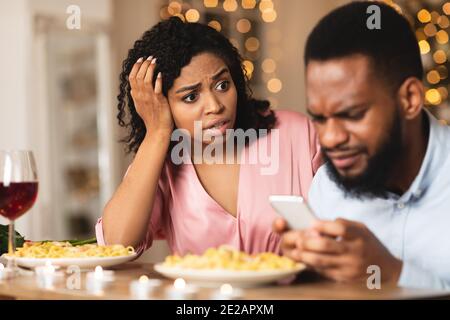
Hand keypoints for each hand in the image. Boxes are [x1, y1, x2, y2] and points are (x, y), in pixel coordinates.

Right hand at [129, 56, 173, 136]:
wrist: (157, 131)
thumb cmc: (151, 119)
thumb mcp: (140, 107)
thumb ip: (136, 97)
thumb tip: (132, 90)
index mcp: (136, 96)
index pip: (132, 78)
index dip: (135, 67)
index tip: (140, 59)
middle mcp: (141, 96)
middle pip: (138, 76)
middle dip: (143, 65)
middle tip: (149, 57)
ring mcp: (149, 99)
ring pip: (146, 80)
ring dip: (150, 69)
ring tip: (154, 61)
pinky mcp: (159, 102)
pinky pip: (157, 89)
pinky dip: (158, 80)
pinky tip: (160, 73)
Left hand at [274, 218, 402, 283]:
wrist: (385, 269)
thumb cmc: (368, 244)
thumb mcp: (361, 228)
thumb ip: (342, 224)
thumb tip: (317, 224)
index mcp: (359, 236)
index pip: (339, 228)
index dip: (323, 225)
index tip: (311, 223)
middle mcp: (354, 252)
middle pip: (325, 245)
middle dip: (307, 241)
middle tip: (298, 239)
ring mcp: (348, 267)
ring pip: (320, 261)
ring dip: (304, 255)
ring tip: (294, 250)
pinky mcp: (344, 278)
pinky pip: (323, 271)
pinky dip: (311, 265)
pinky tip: (304, 260)